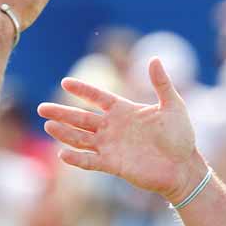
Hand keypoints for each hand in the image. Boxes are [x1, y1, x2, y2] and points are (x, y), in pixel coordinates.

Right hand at [39, 57, 205, 202]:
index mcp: (125, 111)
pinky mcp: (113, 165)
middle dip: (62, 113)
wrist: (184, 167)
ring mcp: (111, 147)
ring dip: (64, 133)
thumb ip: (162, 83)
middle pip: (81, 118)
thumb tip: (154, 58)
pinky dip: (76, 158)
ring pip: (81, 139)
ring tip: (48, 126)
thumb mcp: (173, 106)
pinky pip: (90, 161)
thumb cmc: (180, 136)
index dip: (83, 90)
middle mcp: (113, 128)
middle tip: (41, 108)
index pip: (98, 98)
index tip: (65, 82)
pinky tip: (62, 154)